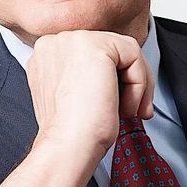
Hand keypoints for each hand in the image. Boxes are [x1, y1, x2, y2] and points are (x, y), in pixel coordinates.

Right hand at [26, 29, 153, 167]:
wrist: (68, 146)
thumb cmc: (73, 133)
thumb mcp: (78, 94)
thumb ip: (89, 75)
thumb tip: (121, 73)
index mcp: (48, 55)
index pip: (94, 54)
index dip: (114, 80)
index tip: (120, 106)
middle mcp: (55, 43)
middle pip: (111, 49)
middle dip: (130, 81)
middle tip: (133, 111)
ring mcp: (72, 40)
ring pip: (125, 51)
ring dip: (137, 85)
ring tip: (127, 112)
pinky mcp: (94, 45)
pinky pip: (134, 55)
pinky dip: (139, 84)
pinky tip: (125, 106)